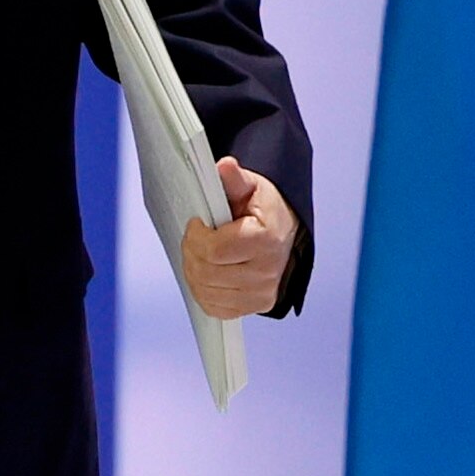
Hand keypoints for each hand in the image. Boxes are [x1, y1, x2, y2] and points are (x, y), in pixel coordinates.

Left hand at [189, 162, 297, 320]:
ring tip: (199, 255)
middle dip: (191, 254)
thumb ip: (235, 179)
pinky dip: (203, 292)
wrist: (283, 233)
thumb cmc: (263, 210)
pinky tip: (206, 274)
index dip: (196, 237)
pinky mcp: (255, 306)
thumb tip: (224, 167)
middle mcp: (267, 271)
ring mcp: (262, 293)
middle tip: (193, 239)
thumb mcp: (252, 187)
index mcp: (267, 240)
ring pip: (207, 292)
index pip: (216, 251)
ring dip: (194, 273)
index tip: (196, 224)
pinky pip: (215, 309)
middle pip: (207, 273)